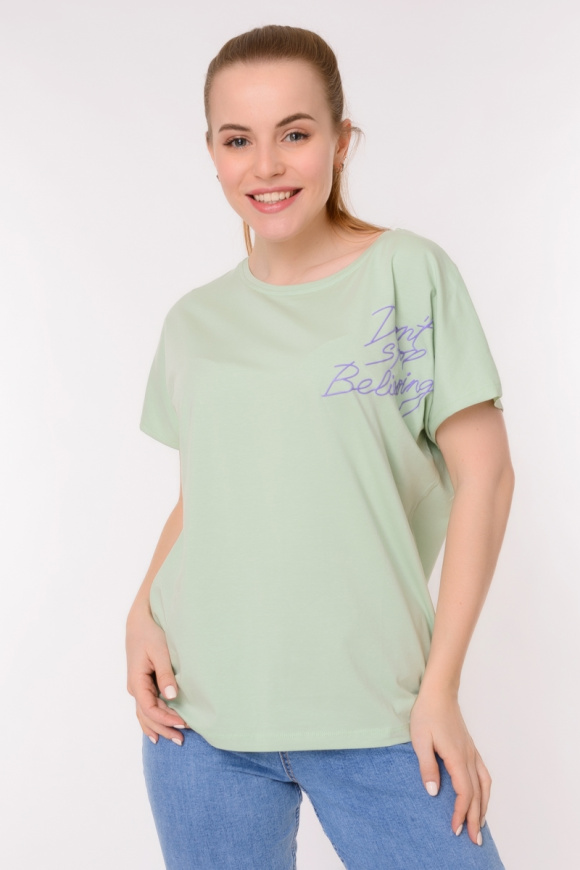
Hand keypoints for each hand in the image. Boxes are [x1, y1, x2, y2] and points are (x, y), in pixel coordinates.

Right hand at [126, 602, 188, 743]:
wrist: (140, 621)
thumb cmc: (150, 633)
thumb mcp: (160, 652)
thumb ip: (165, 675)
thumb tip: (172, 696)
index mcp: (137, 681)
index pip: (150, 708)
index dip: (166, 719)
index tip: (184, 723)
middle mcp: (135, 688)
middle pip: (148, 716)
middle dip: (164, 728)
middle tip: (183, 739)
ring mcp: (137, 687)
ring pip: (145, 715)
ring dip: (159, 727)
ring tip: (175, 740)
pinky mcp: (143, 684)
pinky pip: (146, 708)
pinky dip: (152, 721)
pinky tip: (156, 733)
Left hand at [409, 688, 490, 845]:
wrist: (439, 693)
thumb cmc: (427, 714)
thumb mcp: (420, 740)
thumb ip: (427, 766)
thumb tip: (434, 792)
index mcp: (457, 757)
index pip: (464, 792)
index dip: (461, 813)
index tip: (456, 829)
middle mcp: (469, 757)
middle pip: (477, 794)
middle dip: (476, 819)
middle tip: (474, 841)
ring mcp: (472, 752)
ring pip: (484, 785)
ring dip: (484, 807)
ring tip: (481, 825)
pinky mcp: (471, 748)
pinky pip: (484, 774)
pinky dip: (485, 791)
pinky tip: (482, 797)